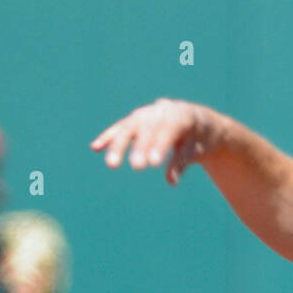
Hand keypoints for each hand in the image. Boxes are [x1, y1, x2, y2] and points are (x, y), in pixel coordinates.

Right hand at [90, 98, 223, 185]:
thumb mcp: (196, 150)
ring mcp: (146, 113)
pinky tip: (95, 147)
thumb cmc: (197, 139)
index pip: (168, 130)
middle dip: (140, 148)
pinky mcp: (135, 120)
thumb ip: (182, 162)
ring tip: (112, 165)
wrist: (195, 121)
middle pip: (147, 128)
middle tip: (136, 167)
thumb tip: (171, 181)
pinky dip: (109, 137)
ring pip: (130, 127)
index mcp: (181, 115)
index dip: (160, 145)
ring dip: (119, 145)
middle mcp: (161, 111)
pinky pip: (121, 127)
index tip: (153, 164)